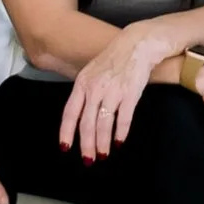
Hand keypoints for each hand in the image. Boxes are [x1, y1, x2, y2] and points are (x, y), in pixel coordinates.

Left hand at [59, 33, 174, 163]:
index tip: (65, 148)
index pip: (70, 113)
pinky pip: (123, 118)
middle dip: (86, 145)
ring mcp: (112, 91)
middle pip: (87, 123)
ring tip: (104, 154)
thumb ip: (86, 92)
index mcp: (82, 83)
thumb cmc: (115, 59)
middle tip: (89, 160)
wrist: (138, 43)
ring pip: (103, 124)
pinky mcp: (130, 93)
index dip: (66, 132)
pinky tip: (119, 142)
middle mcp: (95, 88)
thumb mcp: (92, 72)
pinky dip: (121, 132)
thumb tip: (81, 116)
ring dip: (103, 143)